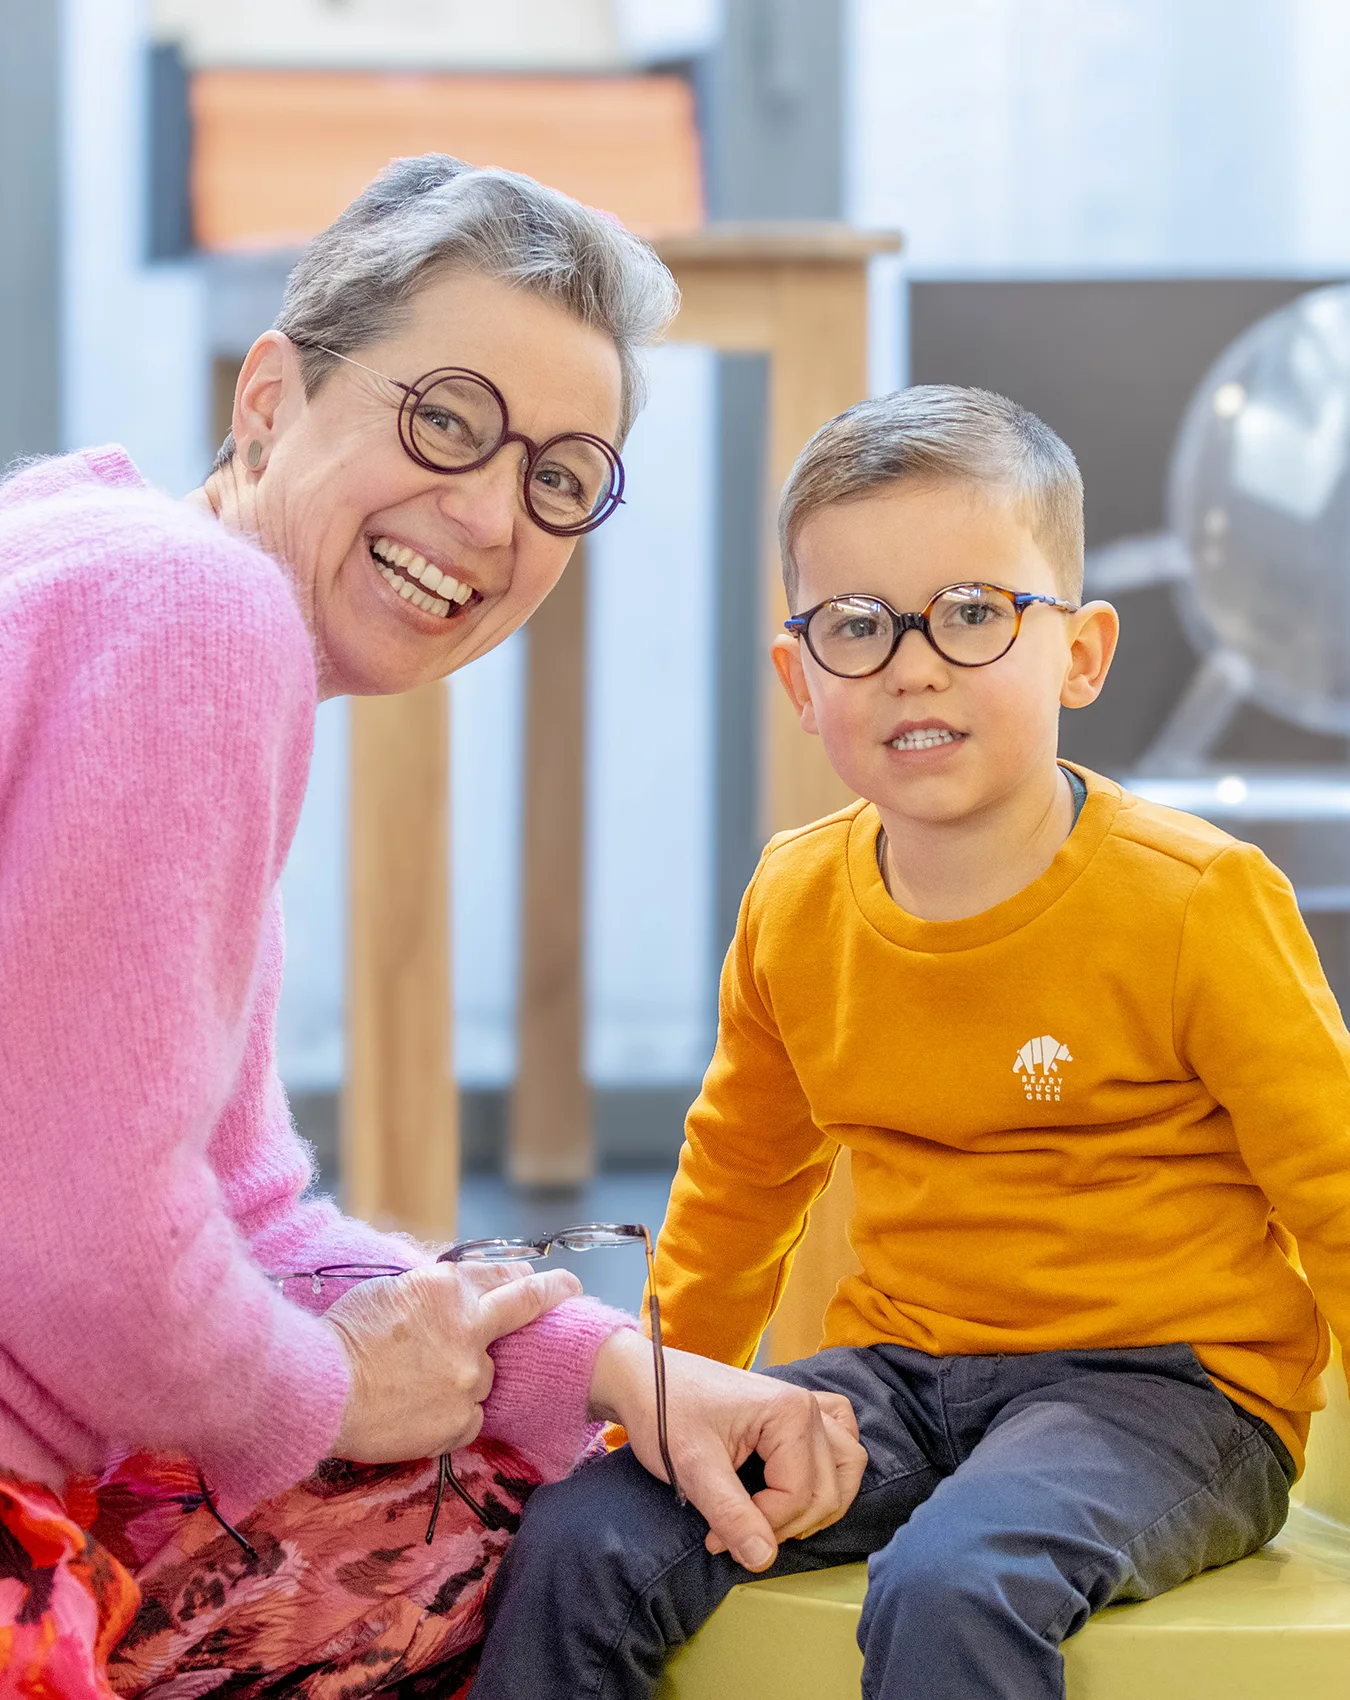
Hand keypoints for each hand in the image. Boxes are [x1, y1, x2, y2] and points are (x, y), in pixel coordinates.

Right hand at [323, 1262, 581, 1463]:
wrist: (319, 1392)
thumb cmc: (341, 1337)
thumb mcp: (387, 1292)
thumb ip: (430, 1292)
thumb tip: (453, 1289)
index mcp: (446, 1289)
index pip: (500, 1275)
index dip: (524, 1274)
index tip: (548, 1273)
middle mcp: (468, 1327)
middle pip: (520, 1309)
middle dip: (552, 1292)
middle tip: (569, 1289)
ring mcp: (470, 1377)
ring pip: (483, 1375)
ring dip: (462, 1377)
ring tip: (417, 1386)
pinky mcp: (463, 1420)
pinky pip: (469, 1417)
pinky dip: (450, 1416)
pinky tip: (416, 1414)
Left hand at [587, 1332, 866, 1572]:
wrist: (644, 1378)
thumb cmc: (665, 1414)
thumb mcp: (693, 1468)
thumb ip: (730, 1515)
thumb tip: (764, 1560)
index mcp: (789, 1413)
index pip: (800, 1495)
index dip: (763, 1527)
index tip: (717, 1538)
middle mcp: (808, 1406)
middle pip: (828, 1489)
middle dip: (786, 1524)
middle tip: (737, 1535)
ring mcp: (807, 1404)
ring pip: (848, 1465)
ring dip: (821, 1502)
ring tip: (775, 1520)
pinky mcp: (798, 1409)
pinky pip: (840, 1436)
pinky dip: (833, 1464)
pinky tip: (804, 1480)